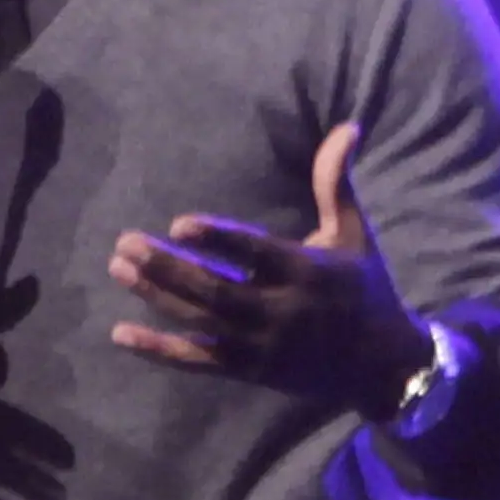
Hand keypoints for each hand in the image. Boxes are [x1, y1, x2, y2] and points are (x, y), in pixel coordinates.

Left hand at [107, 123, 430, 415]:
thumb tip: (346, 127)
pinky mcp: (247, 371)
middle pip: (215, 291)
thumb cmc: (363, 288)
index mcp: (307, 272)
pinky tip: (121, 334)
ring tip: (118, 268)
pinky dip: (159, 351)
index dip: (219, 240)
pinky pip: (197, 361)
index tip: (179, 224)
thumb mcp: (354, 234)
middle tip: (126, 244)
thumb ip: (336, 183)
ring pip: (200, 322)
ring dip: (156, 296)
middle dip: (168, 268)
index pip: (256, 255)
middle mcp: (280, 312)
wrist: (380, 366)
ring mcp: (260, 346)